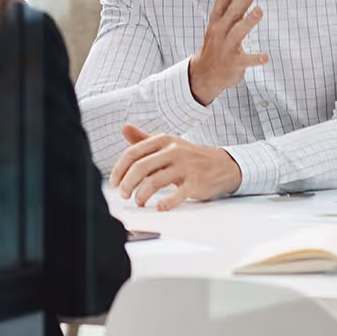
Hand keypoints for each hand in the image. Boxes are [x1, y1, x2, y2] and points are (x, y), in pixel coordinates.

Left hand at [111, 125, 241, 210]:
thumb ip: (144, 139)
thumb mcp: (167, 144)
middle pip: (141, 167)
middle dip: (127, 183)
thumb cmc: (189, 156)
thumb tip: (124, 129)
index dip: (119, 169)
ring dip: (141, 195)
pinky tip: (159, 207)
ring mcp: (185, 166)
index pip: (133, 152)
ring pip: (154, 181)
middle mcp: (174, 150)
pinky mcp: (195, 182)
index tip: (114, 182)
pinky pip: (176, 194)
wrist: (222, 164)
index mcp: (164, 140)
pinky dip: (165, 203)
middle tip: (124, 194)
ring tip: (139, 201)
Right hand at [188, 0, 268, 105]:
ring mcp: (225, 48)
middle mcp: (219, 31)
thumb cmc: (216, 38)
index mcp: (216, 18)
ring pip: (237, 33)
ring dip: (248, 22)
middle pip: (231, 13)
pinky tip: (265, 57)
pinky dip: (254, 59)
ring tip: (260, 11)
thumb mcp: (218, 15)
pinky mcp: (233, 64)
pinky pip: (244, 61)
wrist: (204, 73)